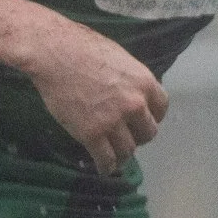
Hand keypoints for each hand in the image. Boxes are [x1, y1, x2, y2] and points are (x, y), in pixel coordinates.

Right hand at [27, 30, 169, 173]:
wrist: (55, 54)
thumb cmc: (83, 48)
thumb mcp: (121, 60)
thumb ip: (131, 80)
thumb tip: (132, 91)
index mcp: (145, 83)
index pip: (162, 108)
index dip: (152, 117)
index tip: (142, 121)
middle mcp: (135, 105)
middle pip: (148, 132)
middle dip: (138, 136)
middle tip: (127, 137)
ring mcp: (114, 121)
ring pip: (128, 149)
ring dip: (123, 154)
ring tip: (115, 156)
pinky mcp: (91, 134)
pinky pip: (106, 159)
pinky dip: (107, 167)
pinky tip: (103, 168)